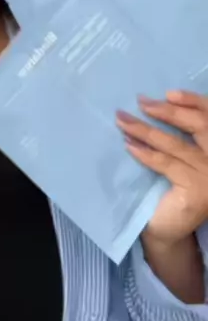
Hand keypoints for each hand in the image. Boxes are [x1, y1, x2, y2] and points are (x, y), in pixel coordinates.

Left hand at [116, 91, 207, 245]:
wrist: (168, 227)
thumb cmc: (172, 186)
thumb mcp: (179, 154)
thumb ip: (179, 133)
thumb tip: (156, 101)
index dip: (193, 101)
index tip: (168, 93)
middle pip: (198, 125)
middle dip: (168, 111)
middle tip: (141, 101)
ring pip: (175, 144)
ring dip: (145, 129)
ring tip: (122, 120)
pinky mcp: (195, 191)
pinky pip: (165, 164)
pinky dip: (145, 152)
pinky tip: (129, 144)